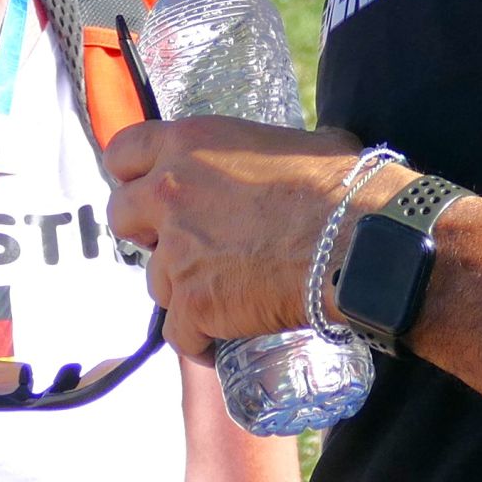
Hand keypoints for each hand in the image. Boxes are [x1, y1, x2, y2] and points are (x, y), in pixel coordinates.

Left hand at [104, 119, 382, 357]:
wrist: (359, 241)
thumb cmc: (343, 187)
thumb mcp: (297, 144)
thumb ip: (262, 151)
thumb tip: (278, 159)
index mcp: (194, 143)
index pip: (124, 152)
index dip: (133, 174)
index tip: (148, 189)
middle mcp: (172, 193)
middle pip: (122, 216)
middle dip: (148, 233)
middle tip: (184, 242)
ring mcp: (178, 251)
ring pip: (154, 280)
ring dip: (182, 288)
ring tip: (225, 292)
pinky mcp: (193, 303)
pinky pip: (179, 332)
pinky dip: (200, 337)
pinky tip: (225, 335)